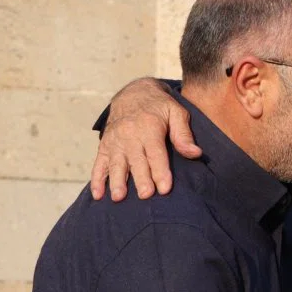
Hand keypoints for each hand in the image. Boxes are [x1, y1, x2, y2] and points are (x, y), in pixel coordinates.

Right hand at [90, 78, 200, 201]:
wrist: (133, 92)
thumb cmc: (160, 106)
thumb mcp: (176, 112)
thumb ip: (184, 134)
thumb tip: (195, 153)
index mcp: (149, 127)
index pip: (156, 153)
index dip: (161, 171)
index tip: (164, 189)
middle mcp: (130, 135)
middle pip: (136, 161)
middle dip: (141, 179)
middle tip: (145, 195)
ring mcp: (115, 141)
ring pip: (116, 163)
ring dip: (116, 181)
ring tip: (118, 198)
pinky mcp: (105, 146)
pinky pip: (99, 163)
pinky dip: (97, 179)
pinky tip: (97, 195)